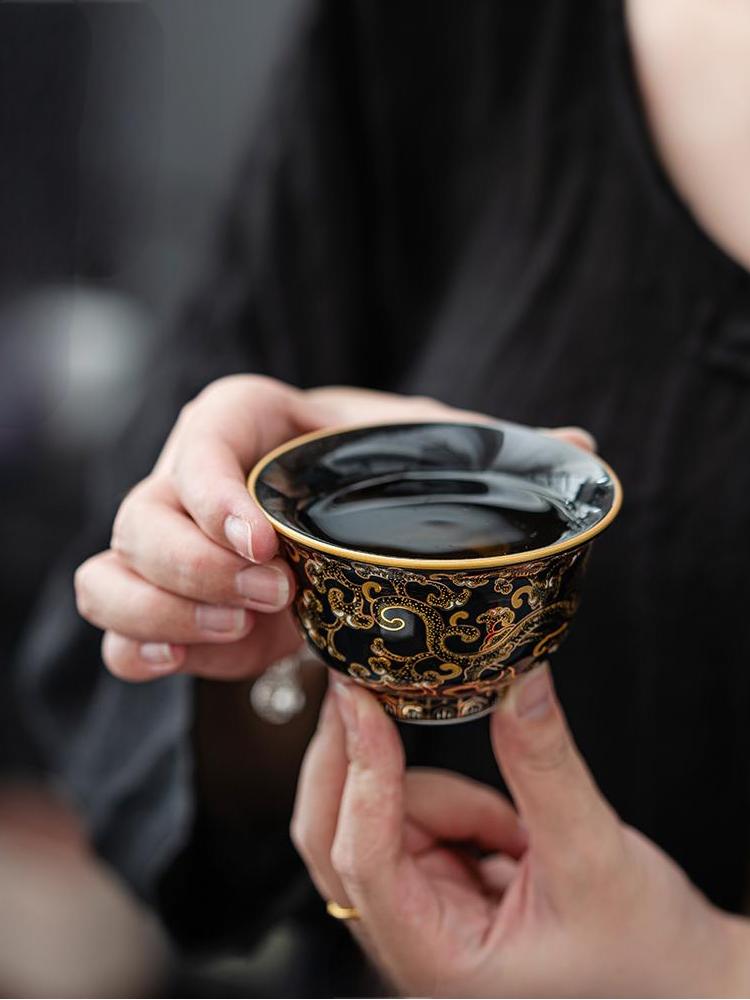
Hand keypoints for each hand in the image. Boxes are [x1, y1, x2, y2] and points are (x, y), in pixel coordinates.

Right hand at [76, 377, 594, 681]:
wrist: (343, 540)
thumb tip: (583, 447)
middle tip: (273, 595)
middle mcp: (199, 486)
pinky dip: (133, 645)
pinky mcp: (167, 606)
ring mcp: (173, 550)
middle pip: (143, 508)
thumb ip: (493, 453)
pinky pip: (114, 620)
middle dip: (194, 561)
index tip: (263, 535)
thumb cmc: (382, 488)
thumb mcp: (435, 463)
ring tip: (238, 628)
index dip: (213, 480)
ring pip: (111, 567)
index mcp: (258, 428)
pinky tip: (177, 663)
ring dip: (160, 606)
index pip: (207, 427)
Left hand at [293, 666, 749, 996]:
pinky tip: (507, 835)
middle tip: (368, 689)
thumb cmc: (638, 952)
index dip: (361, 774)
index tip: (361, 701)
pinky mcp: (434, 884)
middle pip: (337, 834)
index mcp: (437, 959)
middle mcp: (410, 939)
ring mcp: (418, 912)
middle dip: (355, 761)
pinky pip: (415, 816)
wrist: (668, 975)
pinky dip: (457, 803)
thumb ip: (543, 767)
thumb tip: (516, 682)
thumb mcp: (592, 856)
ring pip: (383, 814)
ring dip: (444, 797)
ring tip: (517, 834)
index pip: (367, 859)